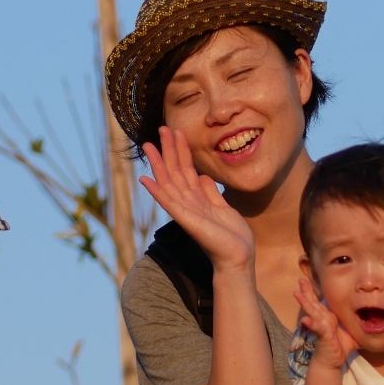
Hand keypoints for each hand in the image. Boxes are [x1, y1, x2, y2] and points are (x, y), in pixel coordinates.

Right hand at [138, 126, 254, 271]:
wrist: (238, 256)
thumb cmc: (232, 236)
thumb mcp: (224, 207)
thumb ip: (211, 192)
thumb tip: (204, 176)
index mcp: (197, 198)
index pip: (185, 169)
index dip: (180, 150)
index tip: (175, 131)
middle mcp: (188, 202)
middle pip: (174, 171)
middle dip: (168, 149)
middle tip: (160, 128)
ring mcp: (185, 211)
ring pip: (168, 181)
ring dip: (158, 163)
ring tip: (148, 145)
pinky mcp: (186, 220)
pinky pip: (169, 203)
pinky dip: (157, 191)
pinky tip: (145, 180)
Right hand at [293, 276, 356, 369]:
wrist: (333, 362)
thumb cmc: (341, 348)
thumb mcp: (353, 333)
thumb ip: (360, 326)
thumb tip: (374, 321)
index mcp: (329, 318)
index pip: (320, 302)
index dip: (313, 292)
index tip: (307, 281)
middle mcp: (323, 320)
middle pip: (313, 303)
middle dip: (307, 292)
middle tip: (300, 280)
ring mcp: (322, 327)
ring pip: (313, 312)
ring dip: (305, 303)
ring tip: (297, 294)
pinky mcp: (323, 336)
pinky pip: (317, 328)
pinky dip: (311, 324)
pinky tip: (305, 320)